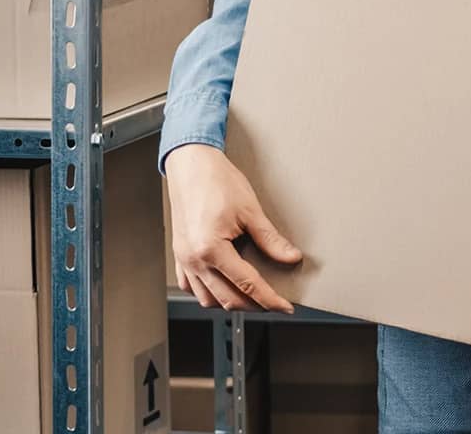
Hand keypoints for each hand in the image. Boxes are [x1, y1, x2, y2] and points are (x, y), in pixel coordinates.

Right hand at [163, 144, 302, 312]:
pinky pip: (190, 286)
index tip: (285, 306)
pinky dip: (208, 292)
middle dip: (253, 305)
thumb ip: (270, 239)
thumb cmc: (215, 180)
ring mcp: (184, 258)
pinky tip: (222, 286)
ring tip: (250, 295)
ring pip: (207, 299)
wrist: (190, 163)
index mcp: (211, 249)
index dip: (270, 299)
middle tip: (273, 302)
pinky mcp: (179, 253)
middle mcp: (194, 259)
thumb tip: (290, 257)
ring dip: (229, 302)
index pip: (247, 285)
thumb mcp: (250, 210)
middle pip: (227, 299)